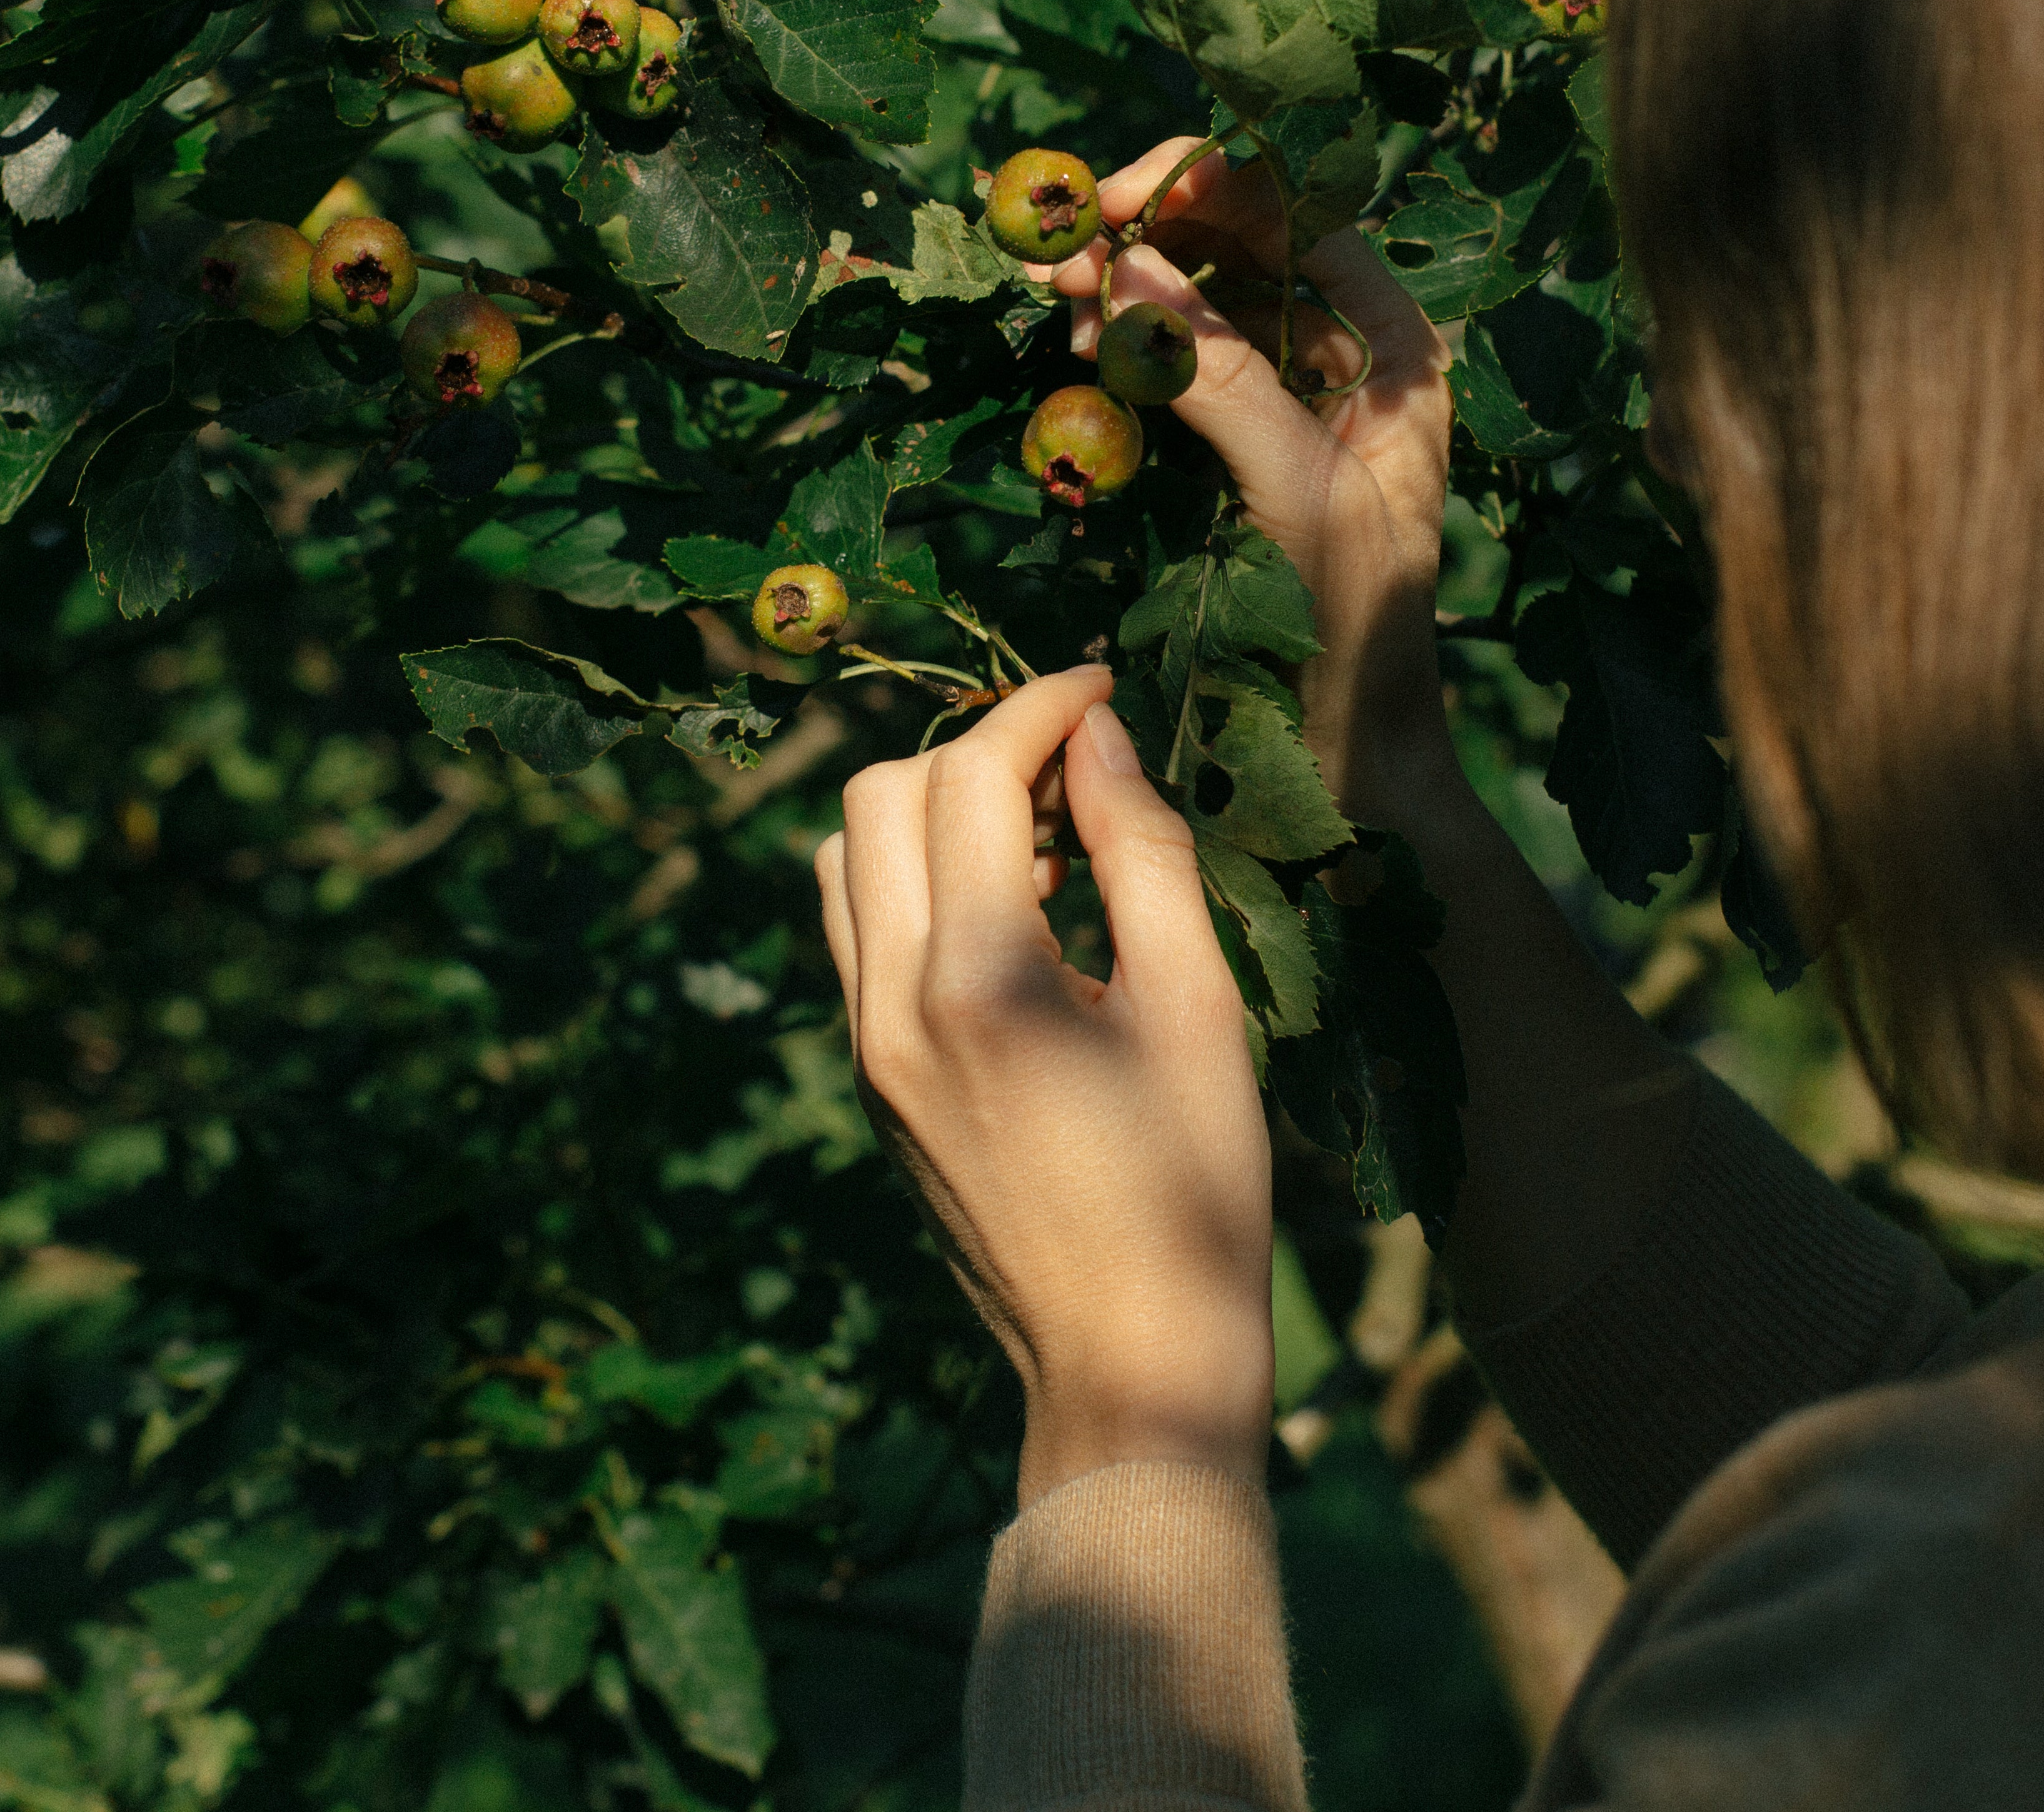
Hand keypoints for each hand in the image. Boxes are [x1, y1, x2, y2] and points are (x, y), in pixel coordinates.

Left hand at [817, 667, 1273, 1505]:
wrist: (1125, 1360)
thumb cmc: (1192, 1194)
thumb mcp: (1198, 1010)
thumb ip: (1142, 854)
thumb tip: (1101, 735)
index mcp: (978, 983)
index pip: (969, 775)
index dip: (1038, 704)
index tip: (1103, 683)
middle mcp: (890, 1006)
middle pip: (882, 795)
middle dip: (978, 747)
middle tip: (1079, 765)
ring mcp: (864, 1049)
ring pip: (845, 859)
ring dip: (932, 812)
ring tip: (1046, 842)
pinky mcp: (868, 1082)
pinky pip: (857, 933)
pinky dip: (916, 882)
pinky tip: (1018, 916)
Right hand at [1030, 143, 1459, 827]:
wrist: (1346, 753)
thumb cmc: (1350, 626)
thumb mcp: (1298, 488)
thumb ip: (1219, 376)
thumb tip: (1130, 265)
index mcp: (1395, 347)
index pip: (1297, 213)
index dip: (1200, 186)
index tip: (1108, 200)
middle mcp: (1350, 353)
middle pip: (1239, 243)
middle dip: (1149, 235)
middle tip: (1063, 254)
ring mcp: (1292, 395)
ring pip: (1198, 299)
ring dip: (1128, 290)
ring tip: (1067, 308)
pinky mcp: (1241, 441)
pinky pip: (1178, 364)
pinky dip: (1126, 348)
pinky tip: (1084, 355)